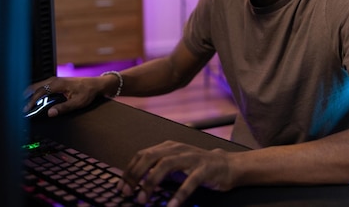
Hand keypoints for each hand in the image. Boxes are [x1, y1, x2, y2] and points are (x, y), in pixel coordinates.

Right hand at [23, 76, 101, 116]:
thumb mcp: (77, 102)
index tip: (26, 110)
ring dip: (30, 94)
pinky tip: (34, 100)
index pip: (40, 92)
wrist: (95, 85)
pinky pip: (42, 87)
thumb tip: (50, 113)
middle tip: (20, 107)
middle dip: (26, 97)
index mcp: (58, 84)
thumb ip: (63, 108)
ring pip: (38, 86)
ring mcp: (55, 80)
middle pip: (35, 87)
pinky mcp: (56, 82)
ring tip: (24, 105)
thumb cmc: (88, 92)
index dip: (31, 101)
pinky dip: (36, 93)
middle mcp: (54, 80)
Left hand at [117, 140, 234, 206]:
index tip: (121, 187)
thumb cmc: (197, 167)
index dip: (129, 170)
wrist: (227, 165)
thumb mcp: (175, 166)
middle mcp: (178, 149)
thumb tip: (135, 182)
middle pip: (150, 157)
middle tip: (129, 193)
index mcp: (168, 147)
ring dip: (151, 183)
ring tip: (143, 199)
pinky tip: (171, 206)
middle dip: (136, 175)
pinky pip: (190, 181)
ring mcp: (191, 157)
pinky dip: (178, 194)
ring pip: (166, 165)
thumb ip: (157, 170)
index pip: (142, 155)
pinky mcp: (205, 168)